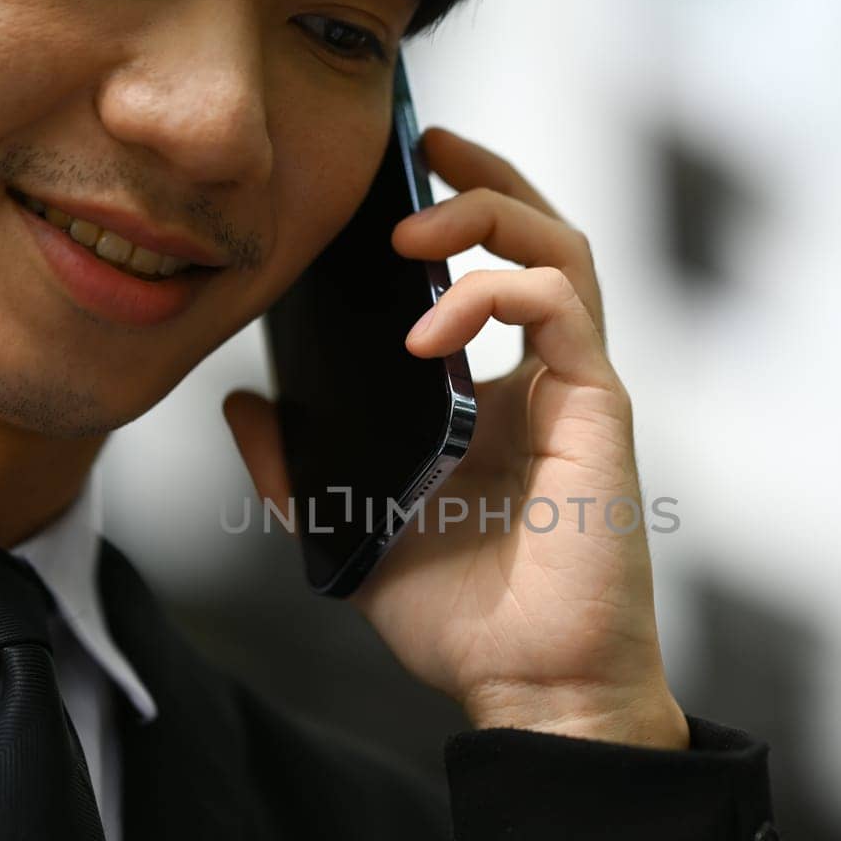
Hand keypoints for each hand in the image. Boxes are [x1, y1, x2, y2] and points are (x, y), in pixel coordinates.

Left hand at [224, 126, 687, 749]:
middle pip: (540, 235)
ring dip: (490, 214)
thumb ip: (298, 467)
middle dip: (482, 179)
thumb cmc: (465, 620)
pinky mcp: (597, 409)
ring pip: (562, 249)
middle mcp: (545, 382)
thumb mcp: (353, 529)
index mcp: (496, 402)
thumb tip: (244, 404)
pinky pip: (558, 308)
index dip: (455, 214)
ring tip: (414, 230)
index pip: (494, 273)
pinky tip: (426, 330)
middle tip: (421, 151)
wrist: (532, 688)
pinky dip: (492, 294)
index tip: (393, 186)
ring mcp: (577, 391)